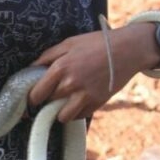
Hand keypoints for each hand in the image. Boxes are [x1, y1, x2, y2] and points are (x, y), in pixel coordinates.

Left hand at [29, 23, 154, 120]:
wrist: (127, 50)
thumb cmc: (96, 43)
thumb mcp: (69, 43)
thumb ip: (48, 56)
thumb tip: (32, 68)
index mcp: (60, 67)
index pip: (37, 93)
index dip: (33, 98)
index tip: (34, 98)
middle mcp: (71, 84)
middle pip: (49, 103)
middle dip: (48, 101)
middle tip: (51, 96)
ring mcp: (85, 95)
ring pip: (63, 116)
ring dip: (60, 112)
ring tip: (63, 104)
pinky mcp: (98, 103)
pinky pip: (80, 116)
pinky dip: (77, 112)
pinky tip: (78, 102)